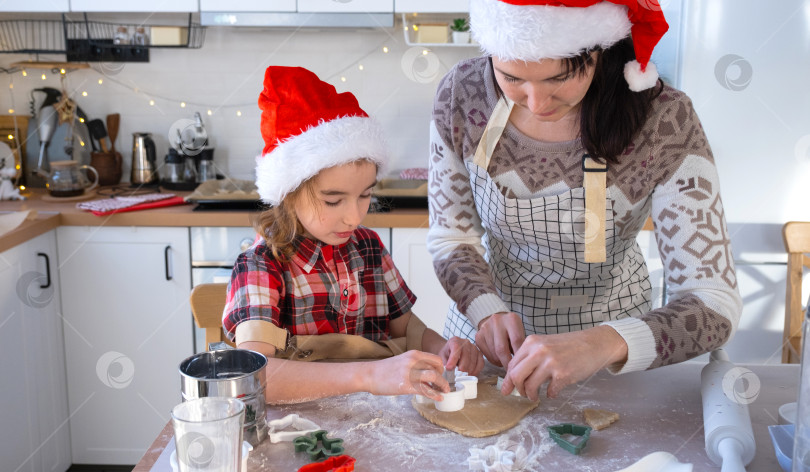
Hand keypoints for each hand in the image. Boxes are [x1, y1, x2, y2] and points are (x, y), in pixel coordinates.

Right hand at [365, 350, 448, 400]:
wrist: (369, 374)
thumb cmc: (385, 369)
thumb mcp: (402, 360)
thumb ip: (415, 364)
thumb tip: (428, 373)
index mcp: (413, 354)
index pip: (436, 359)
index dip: (441, 368)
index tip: (441, 376)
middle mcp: (413, 362)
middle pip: (437, 369)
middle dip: (443, 379)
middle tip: (444, 386)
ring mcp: (410, 373)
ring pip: (434, 377)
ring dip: (442, 385)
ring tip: (444, 391)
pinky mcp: (406, 385)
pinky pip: (425, 390)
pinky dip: (435, 395)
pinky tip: (438, 398)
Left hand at [439, 337, 484, 375]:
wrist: (451, 350)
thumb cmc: (447, 354)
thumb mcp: (442, 356)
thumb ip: (444, 362)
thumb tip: (447, 370)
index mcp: (455, 341)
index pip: (456, 349)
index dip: (453, 360)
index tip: (449, 368)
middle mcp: (466, 343)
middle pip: (466, 357)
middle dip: (461, 368)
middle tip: (457, 376)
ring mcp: (474, 348)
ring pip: (474, 362)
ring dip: (468, 371)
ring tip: (462, 376)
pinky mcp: (480, 354)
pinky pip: (481, 364)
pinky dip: (476, 371)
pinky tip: (470, 374)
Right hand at [474, 311, 525, 367]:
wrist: (497, 320)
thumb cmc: (512, 329)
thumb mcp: (520, 332)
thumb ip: (521, 344)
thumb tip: (521, 363)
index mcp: (511, 319)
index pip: (516, 340)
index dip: (519, 355)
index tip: (521, 365)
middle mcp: (497, 321)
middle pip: (501, 348)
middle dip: (507, 362)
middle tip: (511, 372)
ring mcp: (485, 328)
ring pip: (493, 352)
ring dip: (500, 362)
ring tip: (505, 363)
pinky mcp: (478, 336)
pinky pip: (485, 353)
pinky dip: (493, 360)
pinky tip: (498, 359)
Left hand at [501, 326, 627, 400]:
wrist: (595, 344)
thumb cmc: (569, 346)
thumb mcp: (545, 344)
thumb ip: (530, 357)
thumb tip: (515, 377)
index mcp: (531, 342)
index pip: (512, 364)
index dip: (508, 380)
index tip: (506, 390)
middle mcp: (539, 351)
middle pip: (516, 376)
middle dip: (517, 389)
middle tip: (522, 394)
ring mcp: (551, 362)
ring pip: (530, 386)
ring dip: (531, 395)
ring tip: (536, 396)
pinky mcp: (563, 374)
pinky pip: (550, 391)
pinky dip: (550, 394)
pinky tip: (554, 391)